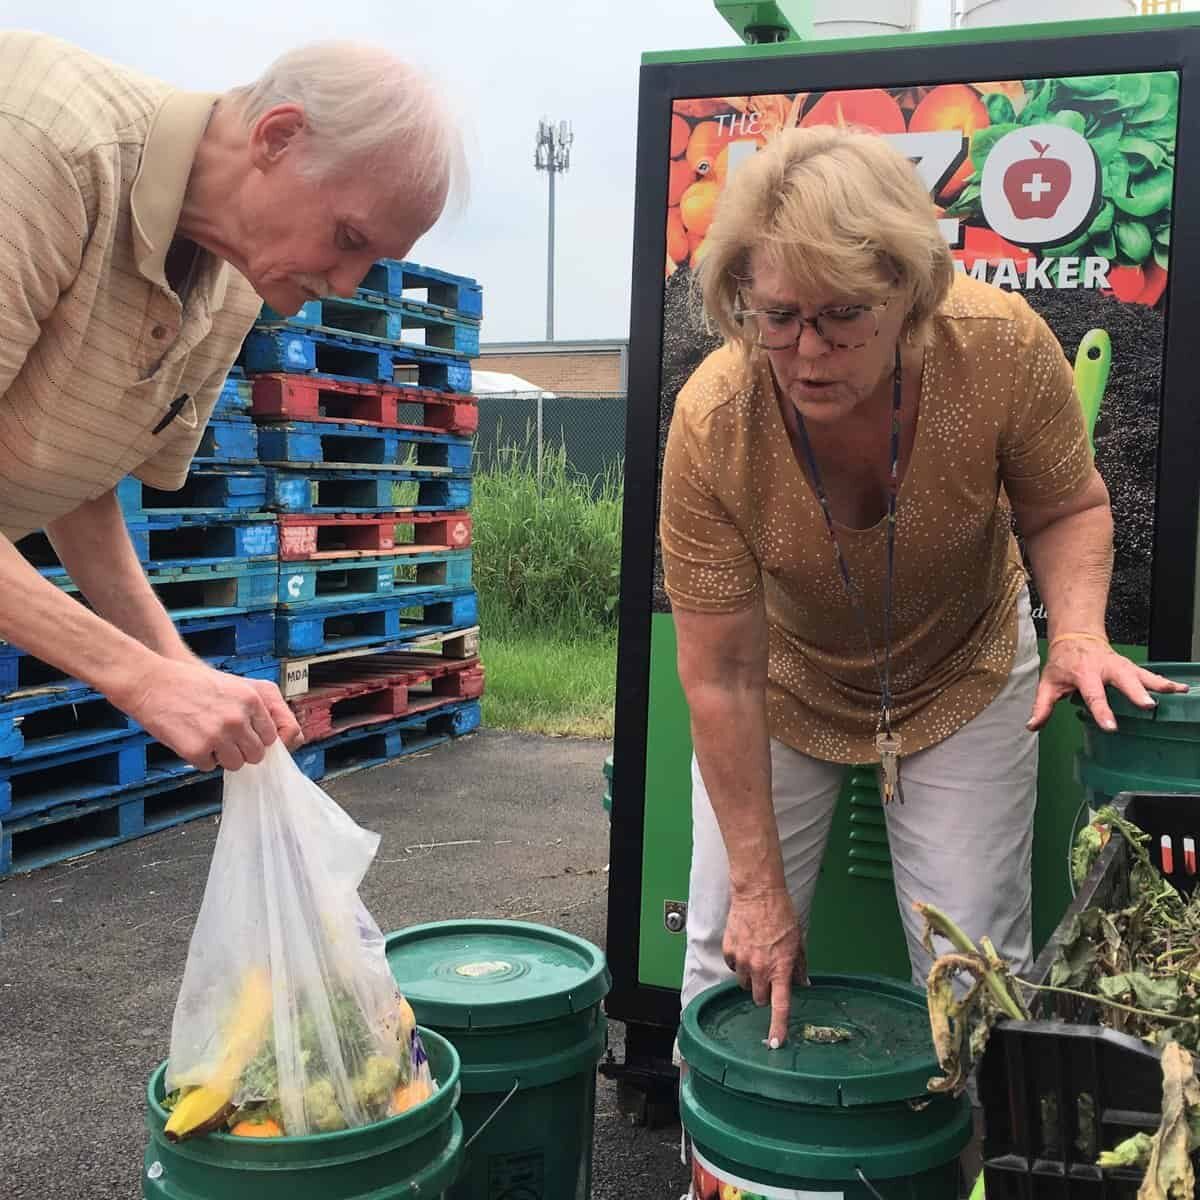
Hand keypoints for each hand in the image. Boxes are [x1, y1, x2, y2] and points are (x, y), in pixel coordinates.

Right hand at [118, 657, 304, 769]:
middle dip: (243, 750)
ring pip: (236, 765)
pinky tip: (191, 738)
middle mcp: (239, 718)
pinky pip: (210, 767)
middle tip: (224, 737)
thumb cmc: (195, 683)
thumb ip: (262, 709)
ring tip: (207, 736)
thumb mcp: (237, 685)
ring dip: (223, 756)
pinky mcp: (197, 750)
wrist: (152, 682)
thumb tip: (286, 739)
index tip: (246, 735)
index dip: (259, 739)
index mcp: (253, 700)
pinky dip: (201, 759)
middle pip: (257, 755)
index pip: (274, 738)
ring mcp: (218, 736)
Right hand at [723, 885, 805, 1048]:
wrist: (757, 893)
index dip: (778, 1027)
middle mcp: (760, 968)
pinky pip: (733, 966)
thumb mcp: (798, 940)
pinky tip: (746, 946)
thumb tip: (803, 982)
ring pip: (745, 983)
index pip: (780, 1005)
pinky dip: (739, 962)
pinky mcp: (729, 950)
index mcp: (781, 968)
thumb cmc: (781, 913)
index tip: (775, 1043)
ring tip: (757, 956)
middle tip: (770, 975)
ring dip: (752, 977)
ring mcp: (742, 960)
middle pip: (760, 998)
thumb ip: (799, 965)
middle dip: (765, 991)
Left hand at [1027, 638, 1187, 732]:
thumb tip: (1032, 725)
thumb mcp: (1048, 682)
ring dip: (1159, 683)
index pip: (1093, 695)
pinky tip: (1182, 689)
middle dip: (1135, 692)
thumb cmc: (1063, 662)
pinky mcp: (1130, 667)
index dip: (1101, 711)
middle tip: (1147, 704)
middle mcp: (1105, 668)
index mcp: (1084, 674)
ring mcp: (1120, 666)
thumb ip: (1042, 705)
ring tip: (1178, 692)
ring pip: (1141, 674)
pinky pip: (1149, 674)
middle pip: (1123, 680)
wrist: (1076, 636)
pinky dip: (1165, 681)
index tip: (1111, 726)